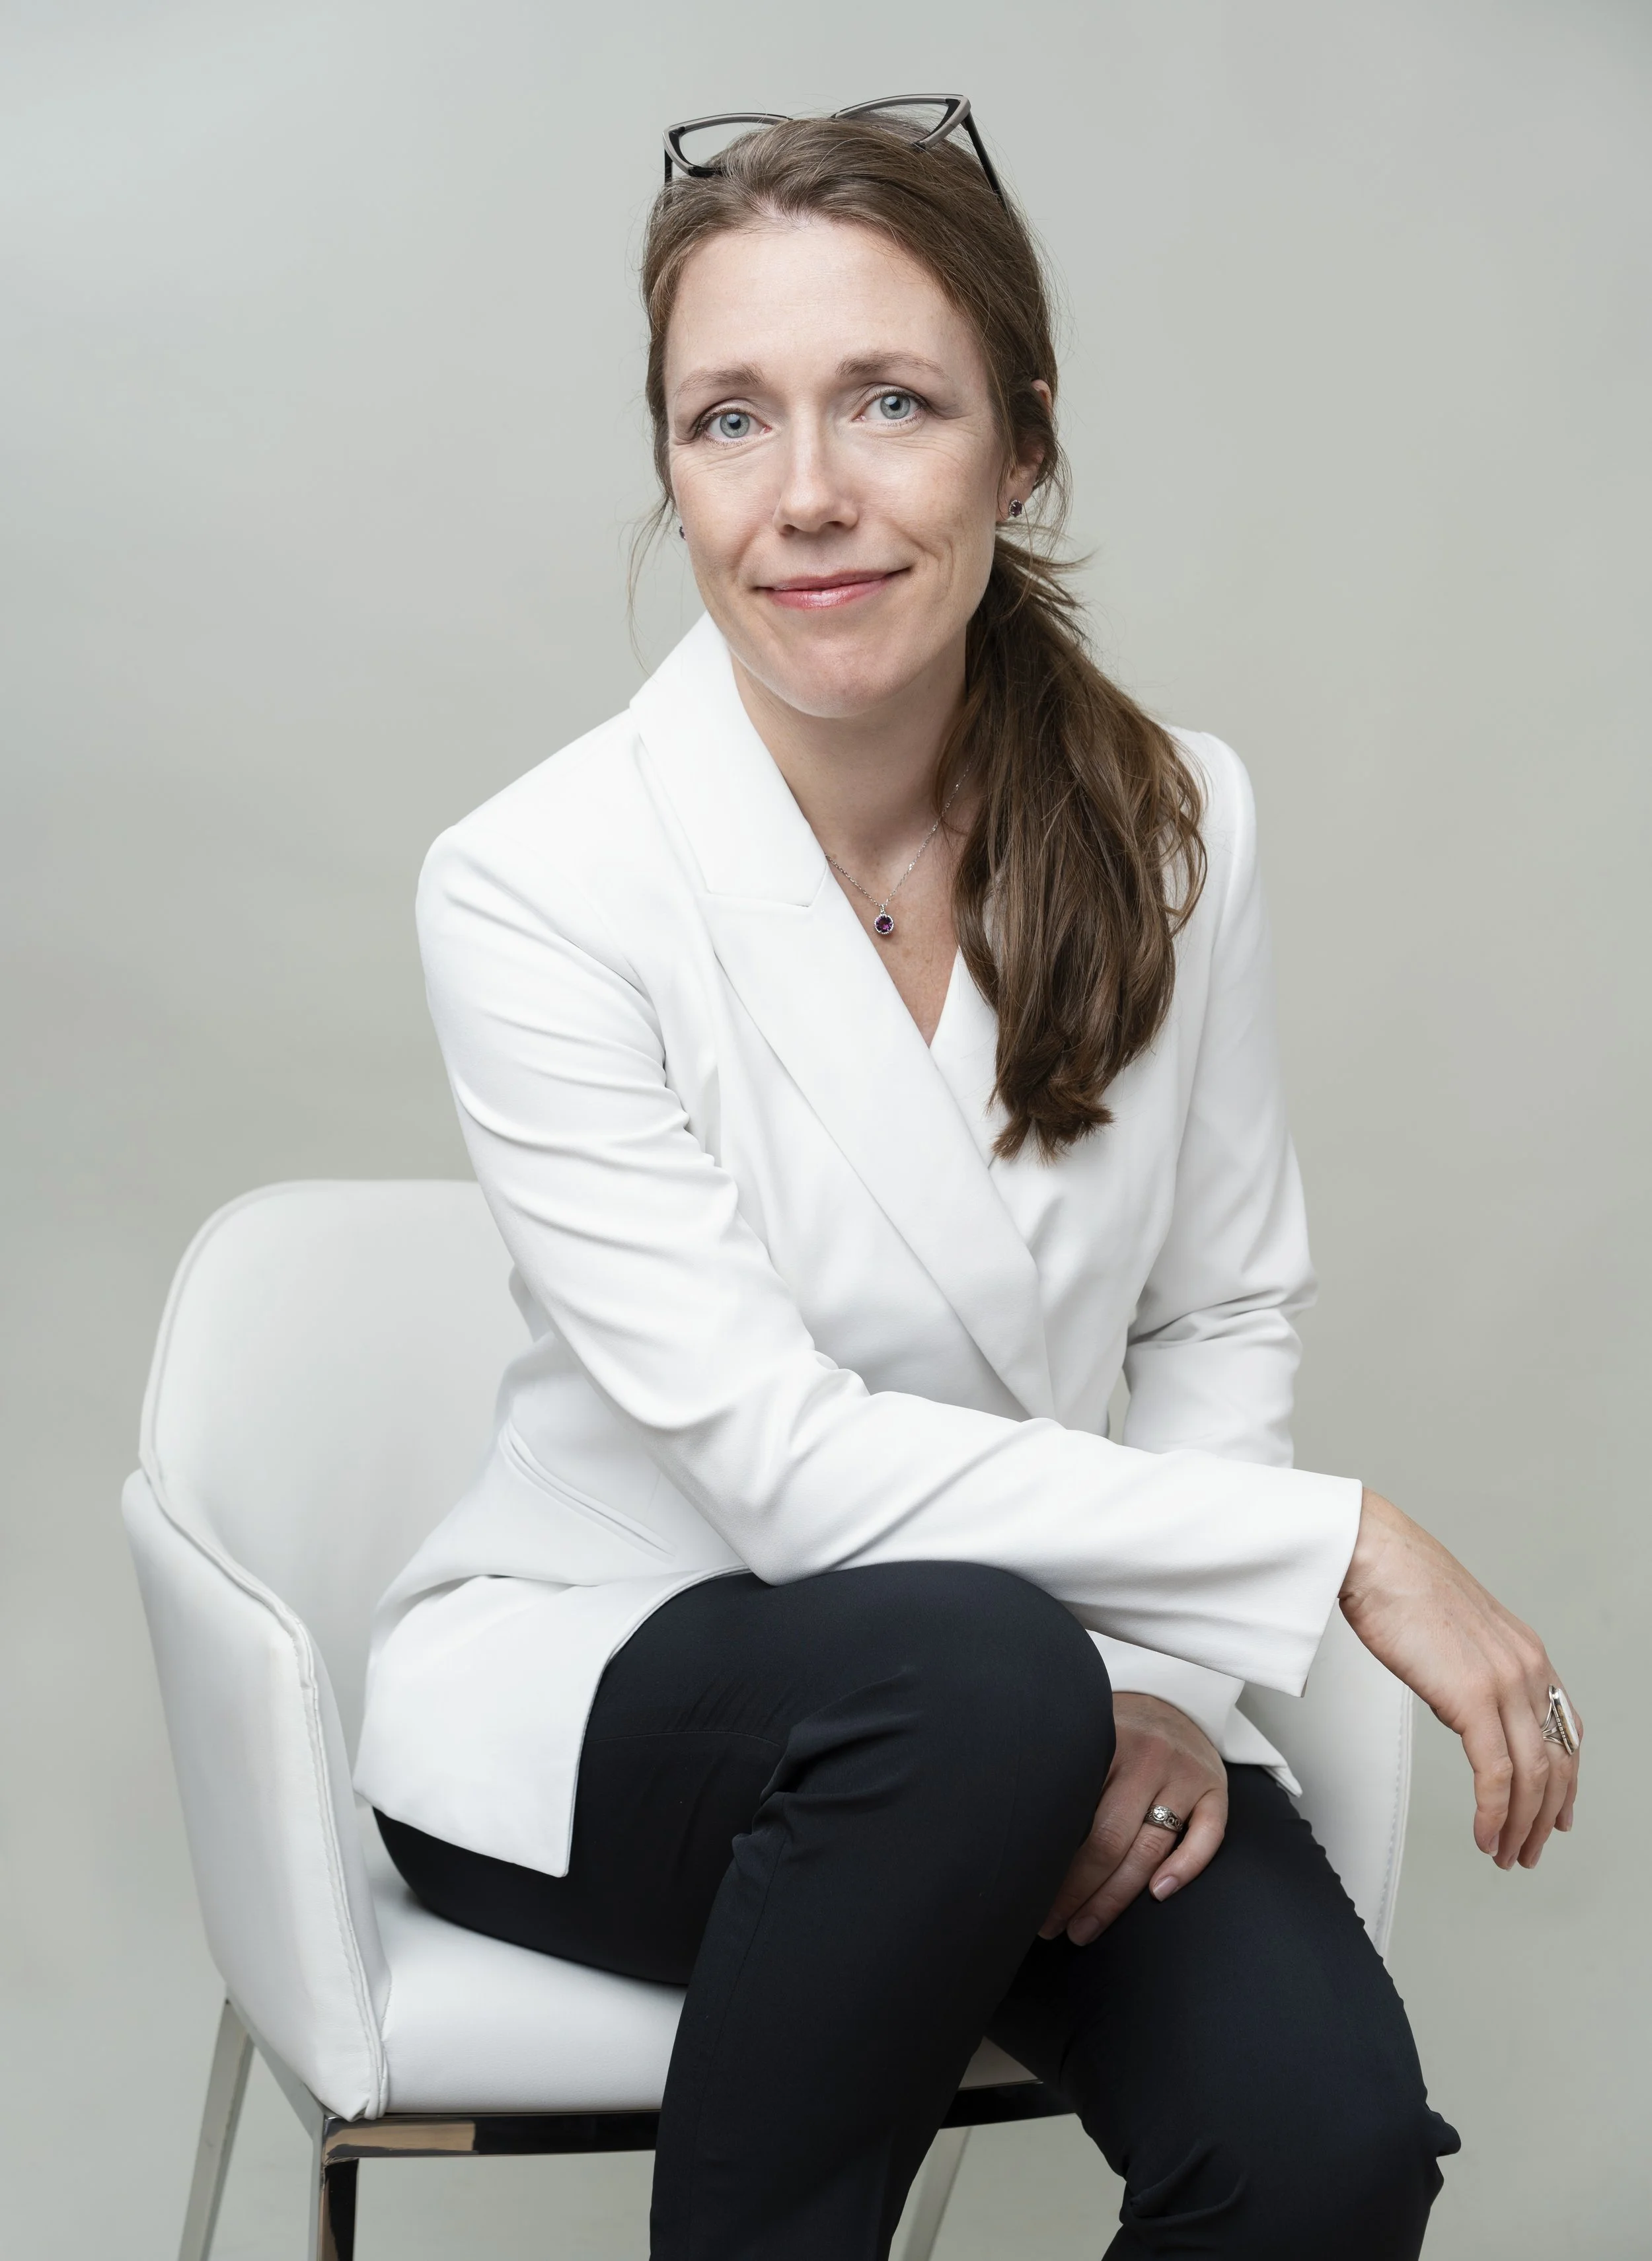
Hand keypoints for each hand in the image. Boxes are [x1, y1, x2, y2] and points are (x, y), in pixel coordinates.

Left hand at [1040, 1693, 1226, 1944]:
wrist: (1173, 1697)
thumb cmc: (1117, 1731)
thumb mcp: (1087, 1739)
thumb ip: (1068, 1778)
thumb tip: (1023, 1841)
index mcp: (1105, 1744)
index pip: (1074, 1816)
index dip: (1052, 1864)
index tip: (1028, 1899)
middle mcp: (1147, 1758)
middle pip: (1110, 1840)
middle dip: (1078, 1892)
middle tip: (1052, 1928)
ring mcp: (1185, 1774)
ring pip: (1150, 1847)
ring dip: (1116, 1896)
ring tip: (1085, 1928)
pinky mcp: (1216, 1788)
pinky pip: (1208, 1835)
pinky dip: (1186, 1867)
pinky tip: (1158, 1895)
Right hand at [1340, 1488, 1580, 1867]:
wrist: (1372, 1552)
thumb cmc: (1398, 1579)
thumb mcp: (1454, 1628)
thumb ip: (1472, 1667)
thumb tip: (1462, 1705)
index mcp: (1525, 1651)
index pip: (1566, 1731)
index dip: (1566, 1780)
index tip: (1558, 1811)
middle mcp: (1526, 1668)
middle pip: (1557, 1763)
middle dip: (1546, 1817)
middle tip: (1528, 1849)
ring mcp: (1504, 1682)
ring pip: (1534, 1777)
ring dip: (1521, 1826)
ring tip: (1505, 1852)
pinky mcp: (1472, 1697)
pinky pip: (1497, 1775)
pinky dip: (1494, 1814)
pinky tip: (1485, 1833)